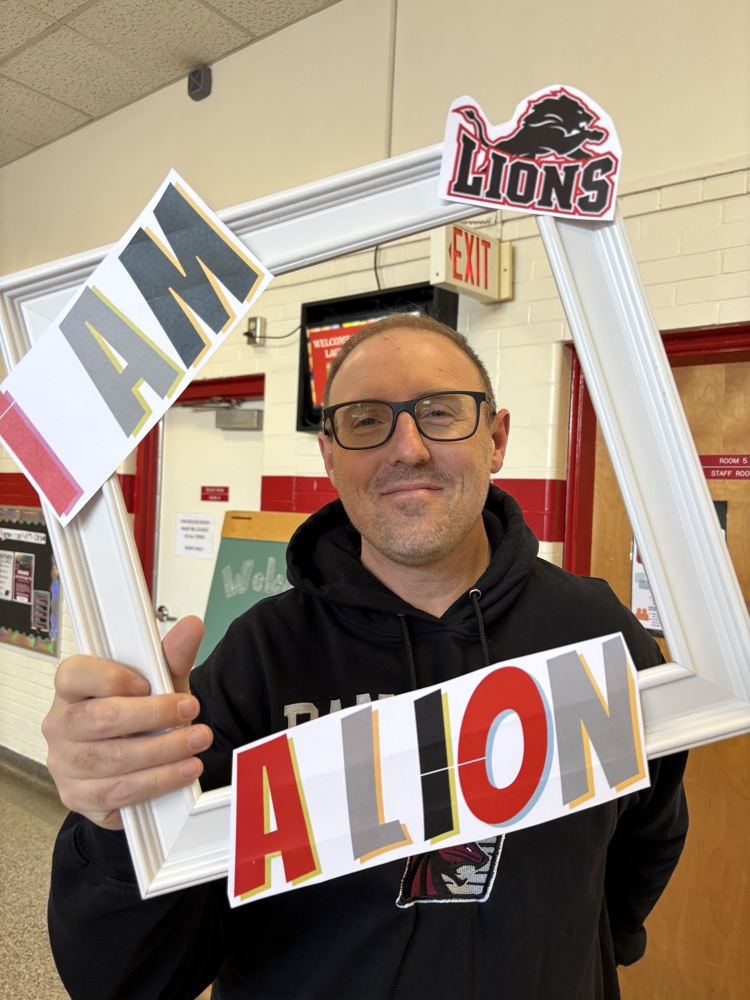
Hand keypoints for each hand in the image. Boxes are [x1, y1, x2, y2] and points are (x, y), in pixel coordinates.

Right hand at [42, 616, 213, 830]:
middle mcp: (60, 725)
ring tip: (196, 743)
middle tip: (190, 712)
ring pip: (112, 761)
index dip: (111, 678)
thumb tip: (191, 627)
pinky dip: (156, 783)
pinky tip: (182, 772)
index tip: (146, 684)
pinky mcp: (79, 797)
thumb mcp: (157, 684)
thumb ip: (171, 657)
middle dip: (153, 716)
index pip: (75, 674)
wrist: (133, 762)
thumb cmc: (137, 715)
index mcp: (71, 688)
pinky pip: (117, 794)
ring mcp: (65, 764)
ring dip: (163, 753)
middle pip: (100, 719)